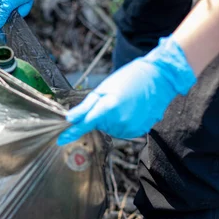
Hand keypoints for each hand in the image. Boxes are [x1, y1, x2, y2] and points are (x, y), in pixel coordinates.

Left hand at [57, 36, 195, 143]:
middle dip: (101, 116)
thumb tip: (69, 119)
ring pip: (111, 129)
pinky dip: (124, 123)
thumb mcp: (103, 89)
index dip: (71, 133)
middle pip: (99, 126)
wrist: (159, 78)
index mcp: (108, 107)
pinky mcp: (140, 131)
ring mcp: (130, 128)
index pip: (84, 124)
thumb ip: (85, 107)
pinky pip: (124, 131)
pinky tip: (131, 110)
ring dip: (113, 120)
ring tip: (124, 103)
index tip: (60, 141)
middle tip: (113, 100)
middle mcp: (119, 121)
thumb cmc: (128, 78)